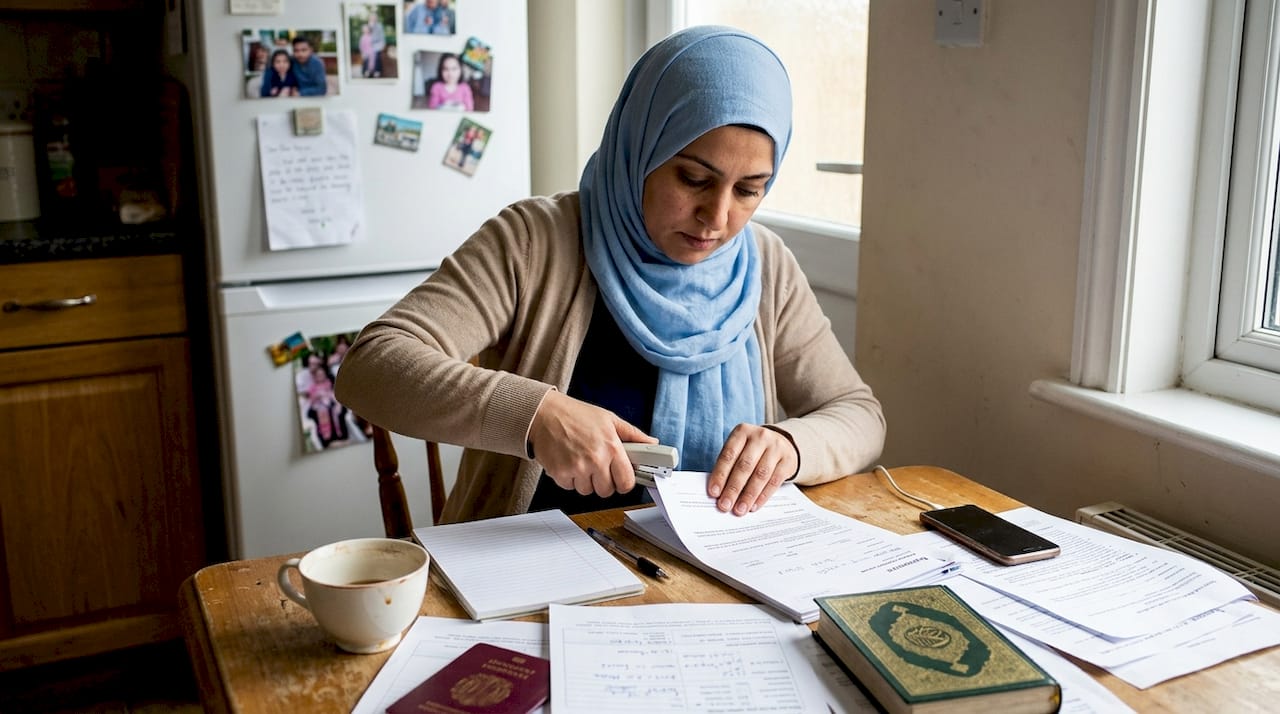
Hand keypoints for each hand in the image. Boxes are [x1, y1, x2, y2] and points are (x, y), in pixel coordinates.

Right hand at [528, 391, 657, 496]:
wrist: (544, 414)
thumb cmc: (576, 415)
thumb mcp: (609, 419)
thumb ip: (633, 435)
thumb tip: (652, 443)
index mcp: (611, 447)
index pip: (627, 482)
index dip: (625, 482)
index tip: (621, 478)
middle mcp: (595, 460)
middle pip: (607, 491)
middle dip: (604, 482)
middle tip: (598, 466)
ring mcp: (577, 468)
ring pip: (587, 491)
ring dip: (585, 480)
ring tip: (581, 460)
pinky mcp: (560, 474)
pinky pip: (570, 487)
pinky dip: (570, 478)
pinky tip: (568, 461)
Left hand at [707, 424, 798, 514]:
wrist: (782, 443)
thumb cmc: (752, 450)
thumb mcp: (740, 450)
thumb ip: (729, 467)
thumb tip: (718, 493)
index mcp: (742, 432)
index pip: (728, 455)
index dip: (720, 475)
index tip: (713, 493)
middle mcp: (760, 436)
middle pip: (744, 466)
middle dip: (733, 488)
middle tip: (725, 505)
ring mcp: (776, 447)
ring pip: (760, 475)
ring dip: (748, 495)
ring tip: (739, 510)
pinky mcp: (788, 460)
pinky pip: (774, 481)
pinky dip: (763, 496)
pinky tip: (754, 506)